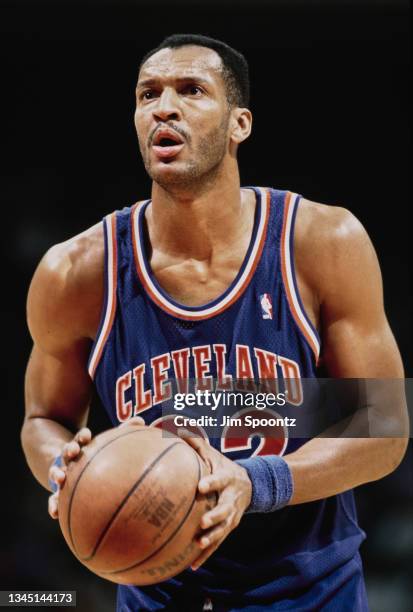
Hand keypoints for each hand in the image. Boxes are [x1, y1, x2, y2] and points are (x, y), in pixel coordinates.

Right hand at [47, 416, 144, 518]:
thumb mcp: (106, 445)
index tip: (87, 435)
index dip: (83, 436)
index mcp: (81, 447)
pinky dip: (53, 505)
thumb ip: (122, 432)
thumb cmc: (95, 457)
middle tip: (73, 451)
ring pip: (56, 473)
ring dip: (56, 474)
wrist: (71, 471)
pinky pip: (53, 499)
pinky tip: (55, 513)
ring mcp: (62, 474)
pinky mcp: (58, 492)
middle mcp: (69, 459)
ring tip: (60, 478)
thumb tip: (141, 420)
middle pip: (67, 452)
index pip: (81, 438)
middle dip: (69, 450)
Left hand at [178, 431, 251, 569]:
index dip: (212, 483)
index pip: (220, 480)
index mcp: (228, 479)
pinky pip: (217, 543)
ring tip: (199, 543)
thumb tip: (177, 428)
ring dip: (212, 537)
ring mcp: (231, 516)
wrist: (250, 485)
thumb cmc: (223, 467)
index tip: (201, 486)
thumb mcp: (214, 455)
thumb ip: (197, 444)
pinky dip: (206, 554)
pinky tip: (192, 565)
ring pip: (223, 529)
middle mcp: (232, 499)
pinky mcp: (228, 529)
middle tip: (203, 521)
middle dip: (215, 516)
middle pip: (225, 509)